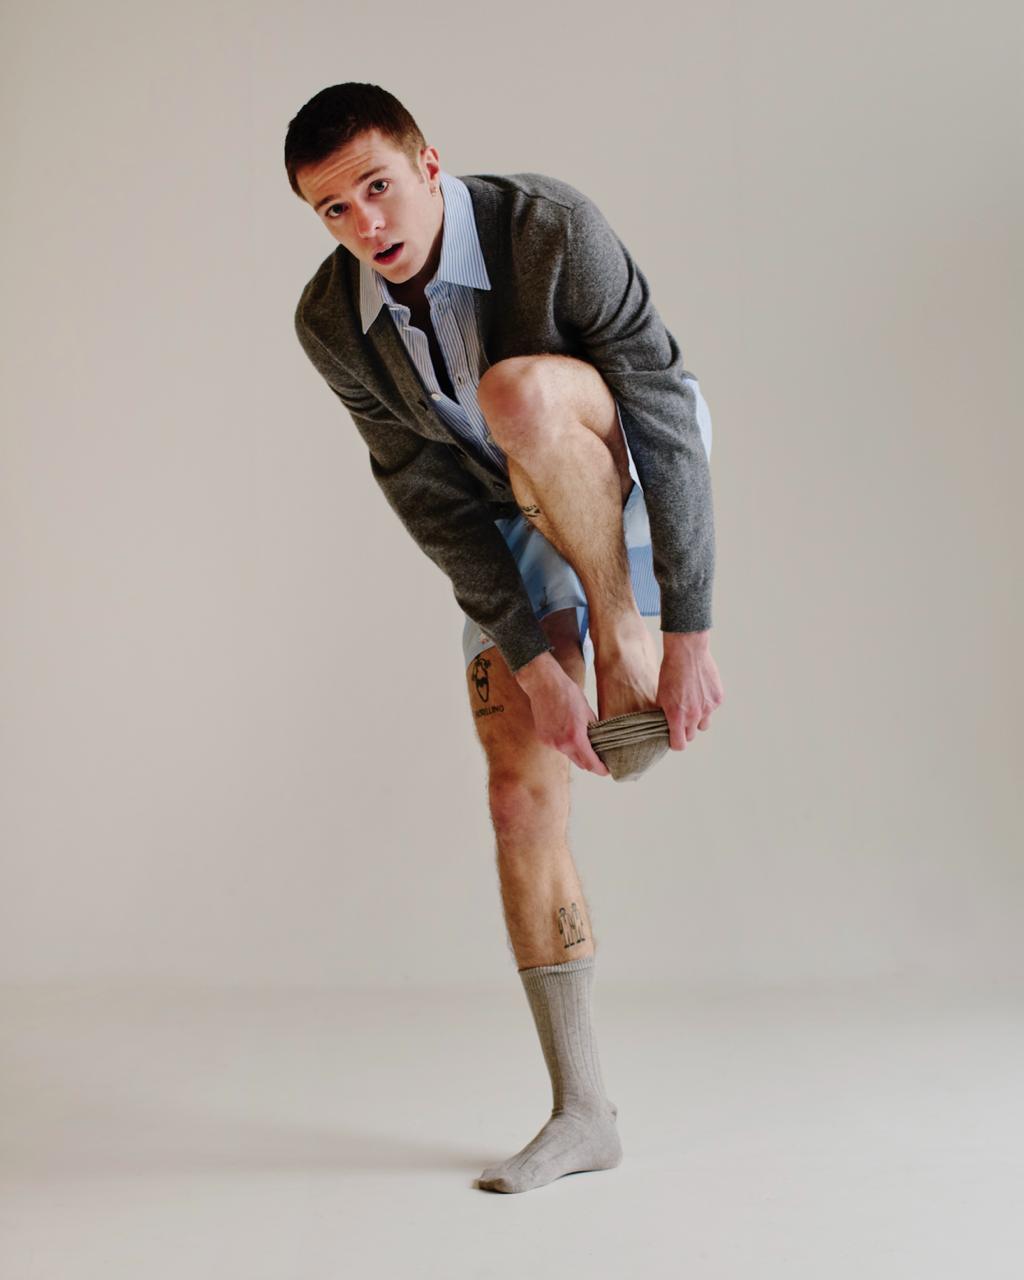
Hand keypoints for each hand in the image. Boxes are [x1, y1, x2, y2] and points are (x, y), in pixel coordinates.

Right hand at [514, 653, 610, 775]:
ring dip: (578, 752)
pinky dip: (566, 744)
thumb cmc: (568, 694)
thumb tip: (601, 741)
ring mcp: (550, 742)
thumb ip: (594, 730)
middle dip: (591, 763)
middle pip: (580, 763)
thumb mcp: (587, 711)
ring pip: (569, 755)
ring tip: (584, 741)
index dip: (601, 769)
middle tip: (600, 760)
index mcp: (575, 738)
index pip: (590, 763)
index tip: (607, 770)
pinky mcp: (543, 738)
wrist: (544, 685)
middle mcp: (561, 744)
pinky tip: (568, 732)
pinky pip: (558, 747)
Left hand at [658, 631, 724, 750]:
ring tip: (691, 703)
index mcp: (677, 716)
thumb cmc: (669, 671)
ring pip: (704, 724)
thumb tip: (665, 723)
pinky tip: (700, 690)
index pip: (680, 745)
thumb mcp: (661, 694)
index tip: (673, 736)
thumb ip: (664, 712)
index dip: (676, 742)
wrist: (687, 651)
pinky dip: (707, 704)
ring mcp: (708, 708)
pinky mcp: (718, 698)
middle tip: (681, 717)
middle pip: (692, 735)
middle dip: (686, 730)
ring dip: (698, 719)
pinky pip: (712, 709)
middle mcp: (694, 715)